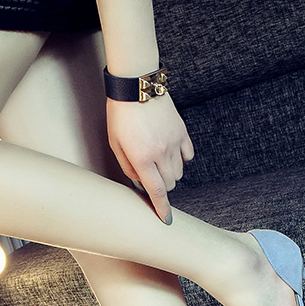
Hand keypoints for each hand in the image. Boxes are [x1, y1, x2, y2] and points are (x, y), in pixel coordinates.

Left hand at [106, 93, 194, 222]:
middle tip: (152, 177)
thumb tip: (141, 183)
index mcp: (142, 158)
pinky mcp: (182, 131)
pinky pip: (188, 155)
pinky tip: (171, 153)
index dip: (162, 208)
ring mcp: (174, 142)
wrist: (136, 86)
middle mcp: (161, 153)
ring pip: (179, 172)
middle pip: (171, 184)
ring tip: (158, 162)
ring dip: (171, 173)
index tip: (167, 220)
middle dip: (162, 186)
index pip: (157, 191)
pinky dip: (181, 159)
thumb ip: (128, 167)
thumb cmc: (121, 115)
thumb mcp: (116, 144)